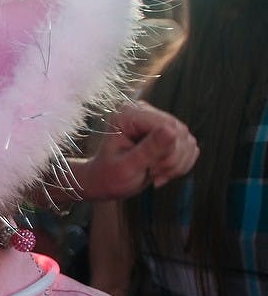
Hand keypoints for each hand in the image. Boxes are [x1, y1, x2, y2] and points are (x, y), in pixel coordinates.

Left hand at [74, 100, 198, 200]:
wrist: (105, 183)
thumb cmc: (109, 176)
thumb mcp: (126, 167)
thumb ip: (148, 149)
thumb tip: (171, 130)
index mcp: (129, 114)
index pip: (168, 125)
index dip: (168, 151)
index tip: (152, 170)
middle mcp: (144, 112)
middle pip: (181, 132)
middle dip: (171, 160)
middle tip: (152, 174)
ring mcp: (158, 122)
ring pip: (188, 141)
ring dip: (176, 165)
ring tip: (153, 174)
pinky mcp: (168, 134)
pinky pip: (190, 148)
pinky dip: (180, 165)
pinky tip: (161, 172)